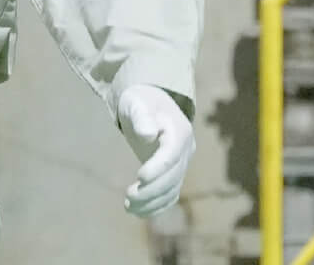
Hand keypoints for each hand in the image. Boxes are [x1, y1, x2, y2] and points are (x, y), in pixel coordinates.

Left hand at [116, 84, 193, 216]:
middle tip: (128, 196)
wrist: (150, 105)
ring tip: (128, 206)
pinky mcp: (173, 174)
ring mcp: (181, 164)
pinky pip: (169, 195)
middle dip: (151, 190)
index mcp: (180, 132)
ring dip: (152, 202)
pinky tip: (136, 211)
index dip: (157, 169)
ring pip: (172, 190)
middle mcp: (185, 151)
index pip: (171, 156)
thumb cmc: (141, 102)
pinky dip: (155, 206)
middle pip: (173, 177)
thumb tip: (148, 135)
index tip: (139, 178)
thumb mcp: (138, 104)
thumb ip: (142, 117)